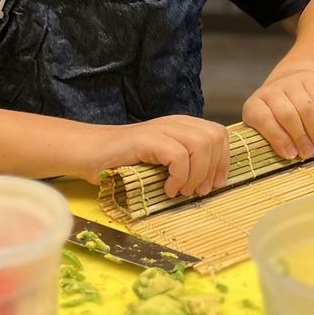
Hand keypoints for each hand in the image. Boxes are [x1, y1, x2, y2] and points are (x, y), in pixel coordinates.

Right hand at [86, 115, 230, 199]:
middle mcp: (175, 123)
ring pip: (201, 144)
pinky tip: (167, 189)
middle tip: (198, 190)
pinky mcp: (146, 139)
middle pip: (215, 138)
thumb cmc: (124, 162)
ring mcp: (160, 129)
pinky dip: (178, 177)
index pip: (219, 135)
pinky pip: (178, 156)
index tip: (215, 184)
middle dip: (213, 168)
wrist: (89, 153)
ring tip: (181, 191)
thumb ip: (184, 164)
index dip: (223, 161)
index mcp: (182, 127)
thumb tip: (210, 183)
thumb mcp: (161, 162)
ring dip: (196, 174)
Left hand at [242, 65, 313, 161]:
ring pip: (306, 109)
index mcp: (254, 106)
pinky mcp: (310, 79)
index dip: (278, 139)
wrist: (289, 79)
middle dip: (299, 138)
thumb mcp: (265, 126)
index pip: (263, 119)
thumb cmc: (275, 113)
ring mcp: (290, 83)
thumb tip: (289, 155)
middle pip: (287, 115)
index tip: (290, 155)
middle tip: (307, 153)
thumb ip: (272, 140)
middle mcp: (270, 91)